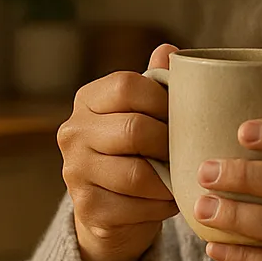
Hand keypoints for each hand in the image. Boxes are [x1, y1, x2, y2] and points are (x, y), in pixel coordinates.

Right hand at [57, 44, 178, 260]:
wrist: (113, 210)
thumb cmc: (137, 152)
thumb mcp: (145, 114)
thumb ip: (156, 84)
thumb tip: (168, 50)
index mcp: (88, 100)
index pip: (127, 86)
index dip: (164, 100)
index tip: (184, 116)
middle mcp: (73, 132)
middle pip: (134, 130)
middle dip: (170, 144)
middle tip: (188, 152)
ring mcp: (74, 171)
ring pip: (136, 174)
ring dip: (169, 179)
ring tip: (182, 178)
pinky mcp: (86, 208)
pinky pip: (136, 207)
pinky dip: (161, 206)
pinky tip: (168, 201)